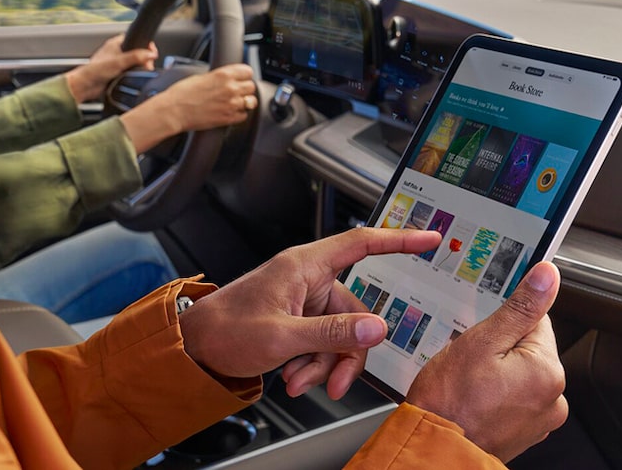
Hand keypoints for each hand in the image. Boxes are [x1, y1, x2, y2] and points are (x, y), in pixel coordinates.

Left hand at [64, 34, 158, 102]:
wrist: (85, 86)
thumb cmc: (95, 71)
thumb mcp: (119, 62)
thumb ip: (136, 57)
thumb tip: (151, 54)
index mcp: (116, 43)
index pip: (136, 39)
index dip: (145, 45)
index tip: (152, 52)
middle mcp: (117, 52)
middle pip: (137, 53)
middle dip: (144, 59)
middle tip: (148, 66)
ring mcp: (117, 63)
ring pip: (135, 64)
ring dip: (140, 68)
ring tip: (142, 72)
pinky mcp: (117, 74)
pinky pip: (130, 73)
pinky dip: (134, 75)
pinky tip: (135, 78)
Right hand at [118, 63, 256, 152]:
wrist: (174, 111)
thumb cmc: (182, 93)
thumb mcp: (202, 76)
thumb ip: (219, 76)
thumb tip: (227, 77)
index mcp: (224, 75)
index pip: (248, 71)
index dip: (245, 75)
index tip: (242, 78)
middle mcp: (230, 88)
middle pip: (251, 86)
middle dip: (245, 88)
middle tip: (237, 91)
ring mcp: (231, 104)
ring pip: (251, 101)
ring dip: (245, 101)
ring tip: (236, 102)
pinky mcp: (228, 118)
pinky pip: (244, 115)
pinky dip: (240, 114)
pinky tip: (231, 111)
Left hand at [178, 228, 441, 399]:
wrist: (191, 350)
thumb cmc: (223, 330)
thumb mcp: (282, 337)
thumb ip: (333, 333)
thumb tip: (376, 328)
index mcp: (304, 266)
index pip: (362, 243)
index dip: (400, 240)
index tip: (430, 239)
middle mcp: (307, 280)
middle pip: (354, 311)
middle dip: (344, 352)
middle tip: (333, 382)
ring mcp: (302, 302)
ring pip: (340, 334)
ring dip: (324, 364)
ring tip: (297, 380)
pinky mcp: (296, 322)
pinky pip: (323, 344)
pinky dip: (313, 365)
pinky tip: (292, 376)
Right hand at [405, 262, 567, 462]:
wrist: (432, 451)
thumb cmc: (450, 403)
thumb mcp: (482, 342)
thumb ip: (520, 308)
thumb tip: (548, 275)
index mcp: (548, 371)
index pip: (536, 321)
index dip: (503, 322)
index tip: (483, 332)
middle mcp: (553, 398)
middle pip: (528, 350)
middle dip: (499, 349)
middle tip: (470, 362)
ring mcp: (539, 420)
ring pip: (518, 375)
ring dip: (496, 374)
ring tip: (469, 384)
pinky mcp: (523, 433)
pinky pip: (512, 399)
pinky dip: (494, 396)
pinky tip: (473, 400)